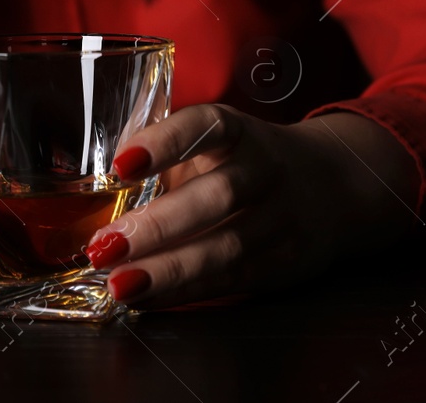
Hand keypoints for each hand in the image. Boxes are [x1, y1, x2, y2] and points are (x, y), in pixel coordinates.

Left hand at [85, 104, 424, 309]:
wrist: (332, 184)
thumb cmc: (243, 160)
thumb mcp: (212, 141)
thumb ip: (162, 150)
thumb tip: (93, 178)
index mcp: (240, 131)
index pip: (206, 127)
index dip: (165, 142)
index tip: (121, 164)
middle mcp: (265, 170)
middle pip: (218, 197)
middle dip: (159, 225)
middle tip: (105, 245)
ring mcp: (281, 219)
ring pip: (228, 247)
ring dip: (169, 270)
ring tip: (119, 283)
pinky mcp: (286, 262)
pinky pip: (233, 280)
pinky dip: (186, 292)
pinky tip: (146, 297)